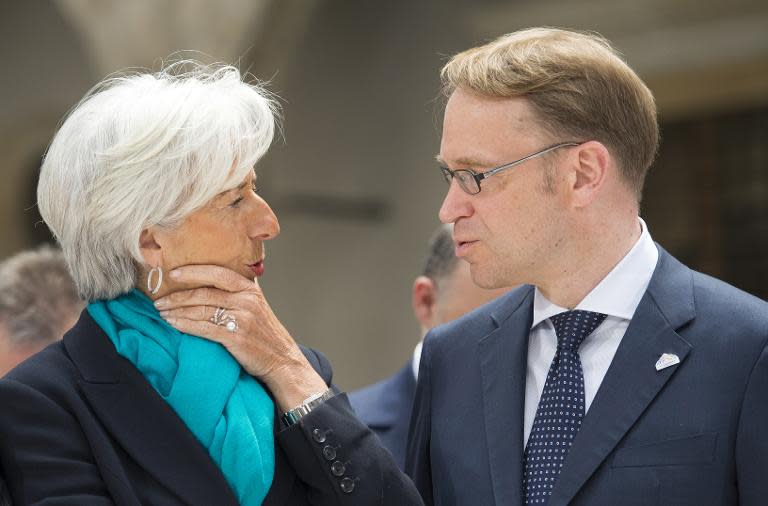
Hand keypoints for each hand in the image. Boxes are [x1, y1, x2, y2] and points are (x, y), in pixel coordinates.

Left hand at [154, 265, 327, 410]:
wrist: (281, 359)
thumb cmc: (265, 333)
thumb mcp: (257, 305)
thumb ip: (239, 291)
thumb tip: (215, 279)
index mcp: (250, 289)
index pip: (217, 273)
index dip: (193, 271)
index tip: (174, 273)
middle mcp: (246, 300)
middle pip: (204, 293)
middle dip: (177, 296)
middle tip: (160, 300)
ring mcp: (241, 318)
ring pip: (200, 310)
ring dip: (177, 311)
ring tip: (162, 312)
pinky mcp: (235, 337)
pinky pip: (203, 328)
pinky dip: (184, 325)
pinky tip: (173, 324)